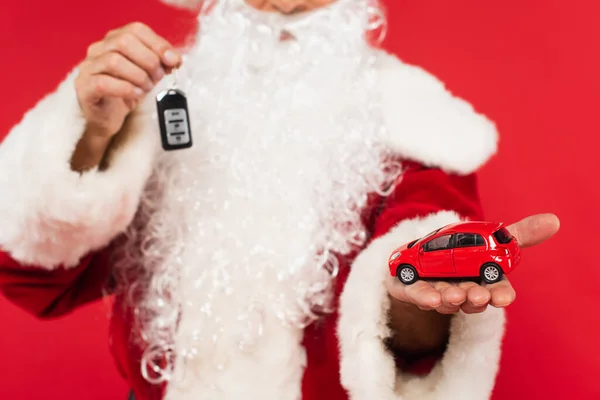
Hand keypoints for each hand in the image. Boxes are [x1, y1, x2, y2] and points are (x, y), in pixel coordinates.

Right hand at [75, 22, 181, 136]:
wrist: (106, 117)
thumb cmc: (125, 92)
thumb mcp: (148, 75)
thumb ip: (160, 64)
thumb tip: (174, 59)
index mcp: (114, 41)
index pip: (136, 30)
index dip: (158, 44)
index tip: (173, 60)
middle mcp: (98, 49)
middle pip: (124, 41)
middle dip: (149, 60)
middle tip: (158, 76)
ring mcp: (88, 68)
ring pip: (114, 61)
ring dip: (138, 76)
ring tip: (147, 88)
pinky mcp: (84, 87)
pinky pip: (103, 83)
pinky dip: (125, 89)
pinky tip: (136, 95)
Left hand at [385, 213, 559, 314]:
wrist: (418, 259)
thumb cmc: (460, 253)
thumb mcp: (488, 239)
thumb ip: (518, 235)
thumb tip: (554, 220)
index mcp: (482, 280)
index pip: (496, 291)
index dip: (500, 295)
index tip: (502, 298)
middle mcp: (461, 290)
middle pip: (471, 298)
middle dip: (475, 298)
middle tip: (476, 295)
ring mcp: (436, 291)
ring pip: (445, 299)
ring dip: (450, 299)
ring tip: (452, 294)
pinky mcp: (411, 290)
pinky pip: (417, 295)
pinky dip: (423, 297)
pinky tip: (428, 298)